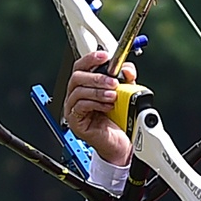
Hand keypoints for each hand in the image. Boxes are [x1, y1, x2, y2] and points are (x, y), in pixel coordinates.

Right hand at [62, 50, 136, 166]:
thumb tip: (126, 68)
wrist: (120, 143)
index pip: (82, 66)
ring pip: (78, 91)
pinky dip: (95, 104)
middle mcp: (77, 95)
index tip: (104, 56)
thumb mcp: (125, 93)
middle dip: (96, 77)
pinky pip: (80, 106)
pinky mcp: (75, 120)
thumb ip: (126, 79)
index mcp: (86, 85)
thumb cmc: (118, 119)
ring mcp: (74, 108)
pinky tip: (107, 107)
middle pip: (77, 76)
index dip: (91, 58)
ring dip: (98, 91)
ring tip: (113, 96)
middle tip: (112, 82)